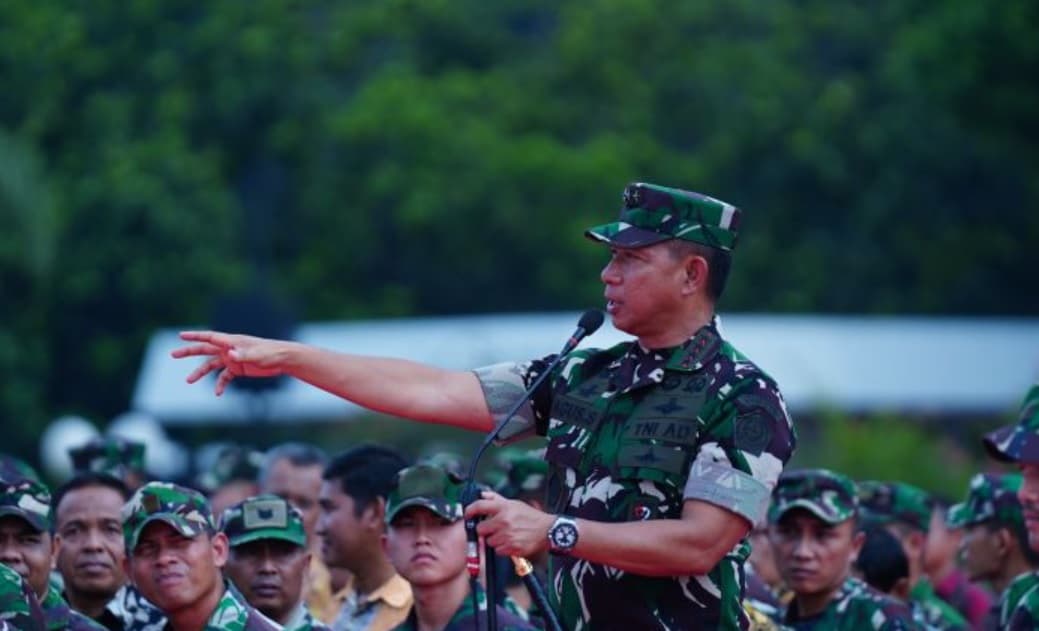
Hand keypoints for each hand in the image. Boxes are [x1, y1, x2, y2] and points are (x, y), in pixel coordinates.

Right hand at [171, 331, 291, 394]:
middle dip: (189, 351)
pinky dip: (220, 384)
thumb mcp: (256, 355)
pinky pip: (225, 377)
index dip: (195, 336)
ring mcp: (233, 359)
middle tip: (173, 354)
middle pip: (205, 350)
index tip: (181, 335)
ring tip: (188, 380)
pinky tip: (217, 393)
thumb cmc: (271, 353)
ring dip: (200, 372)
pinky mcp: (239, 369)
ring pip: (211, 365)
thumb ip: (242, 355)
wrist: (283, 360)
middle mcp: (230, 349)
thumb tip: (230, 355)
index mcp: (232, 342)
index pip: (210, 337)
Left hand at [465, 490, 554, 557]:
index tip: (467, 515)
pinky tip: (510, 542)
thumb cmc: (531, 517)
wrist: (547, 530)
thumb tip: (483, 494)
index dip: (469, 511)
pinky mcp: (511, 547)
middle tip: (493, 528)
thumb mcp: (514, 503)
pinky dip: (502, 548)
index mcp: (503, 508)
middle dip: (485, 530)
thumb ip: (496, 499)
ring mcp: (507, 535)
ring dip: (494, 540)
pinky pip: (498, 550)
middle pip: (481, 529)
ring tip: (506, 535)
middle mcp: (503, 521)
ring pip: (489, 541)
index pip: (479, 506)